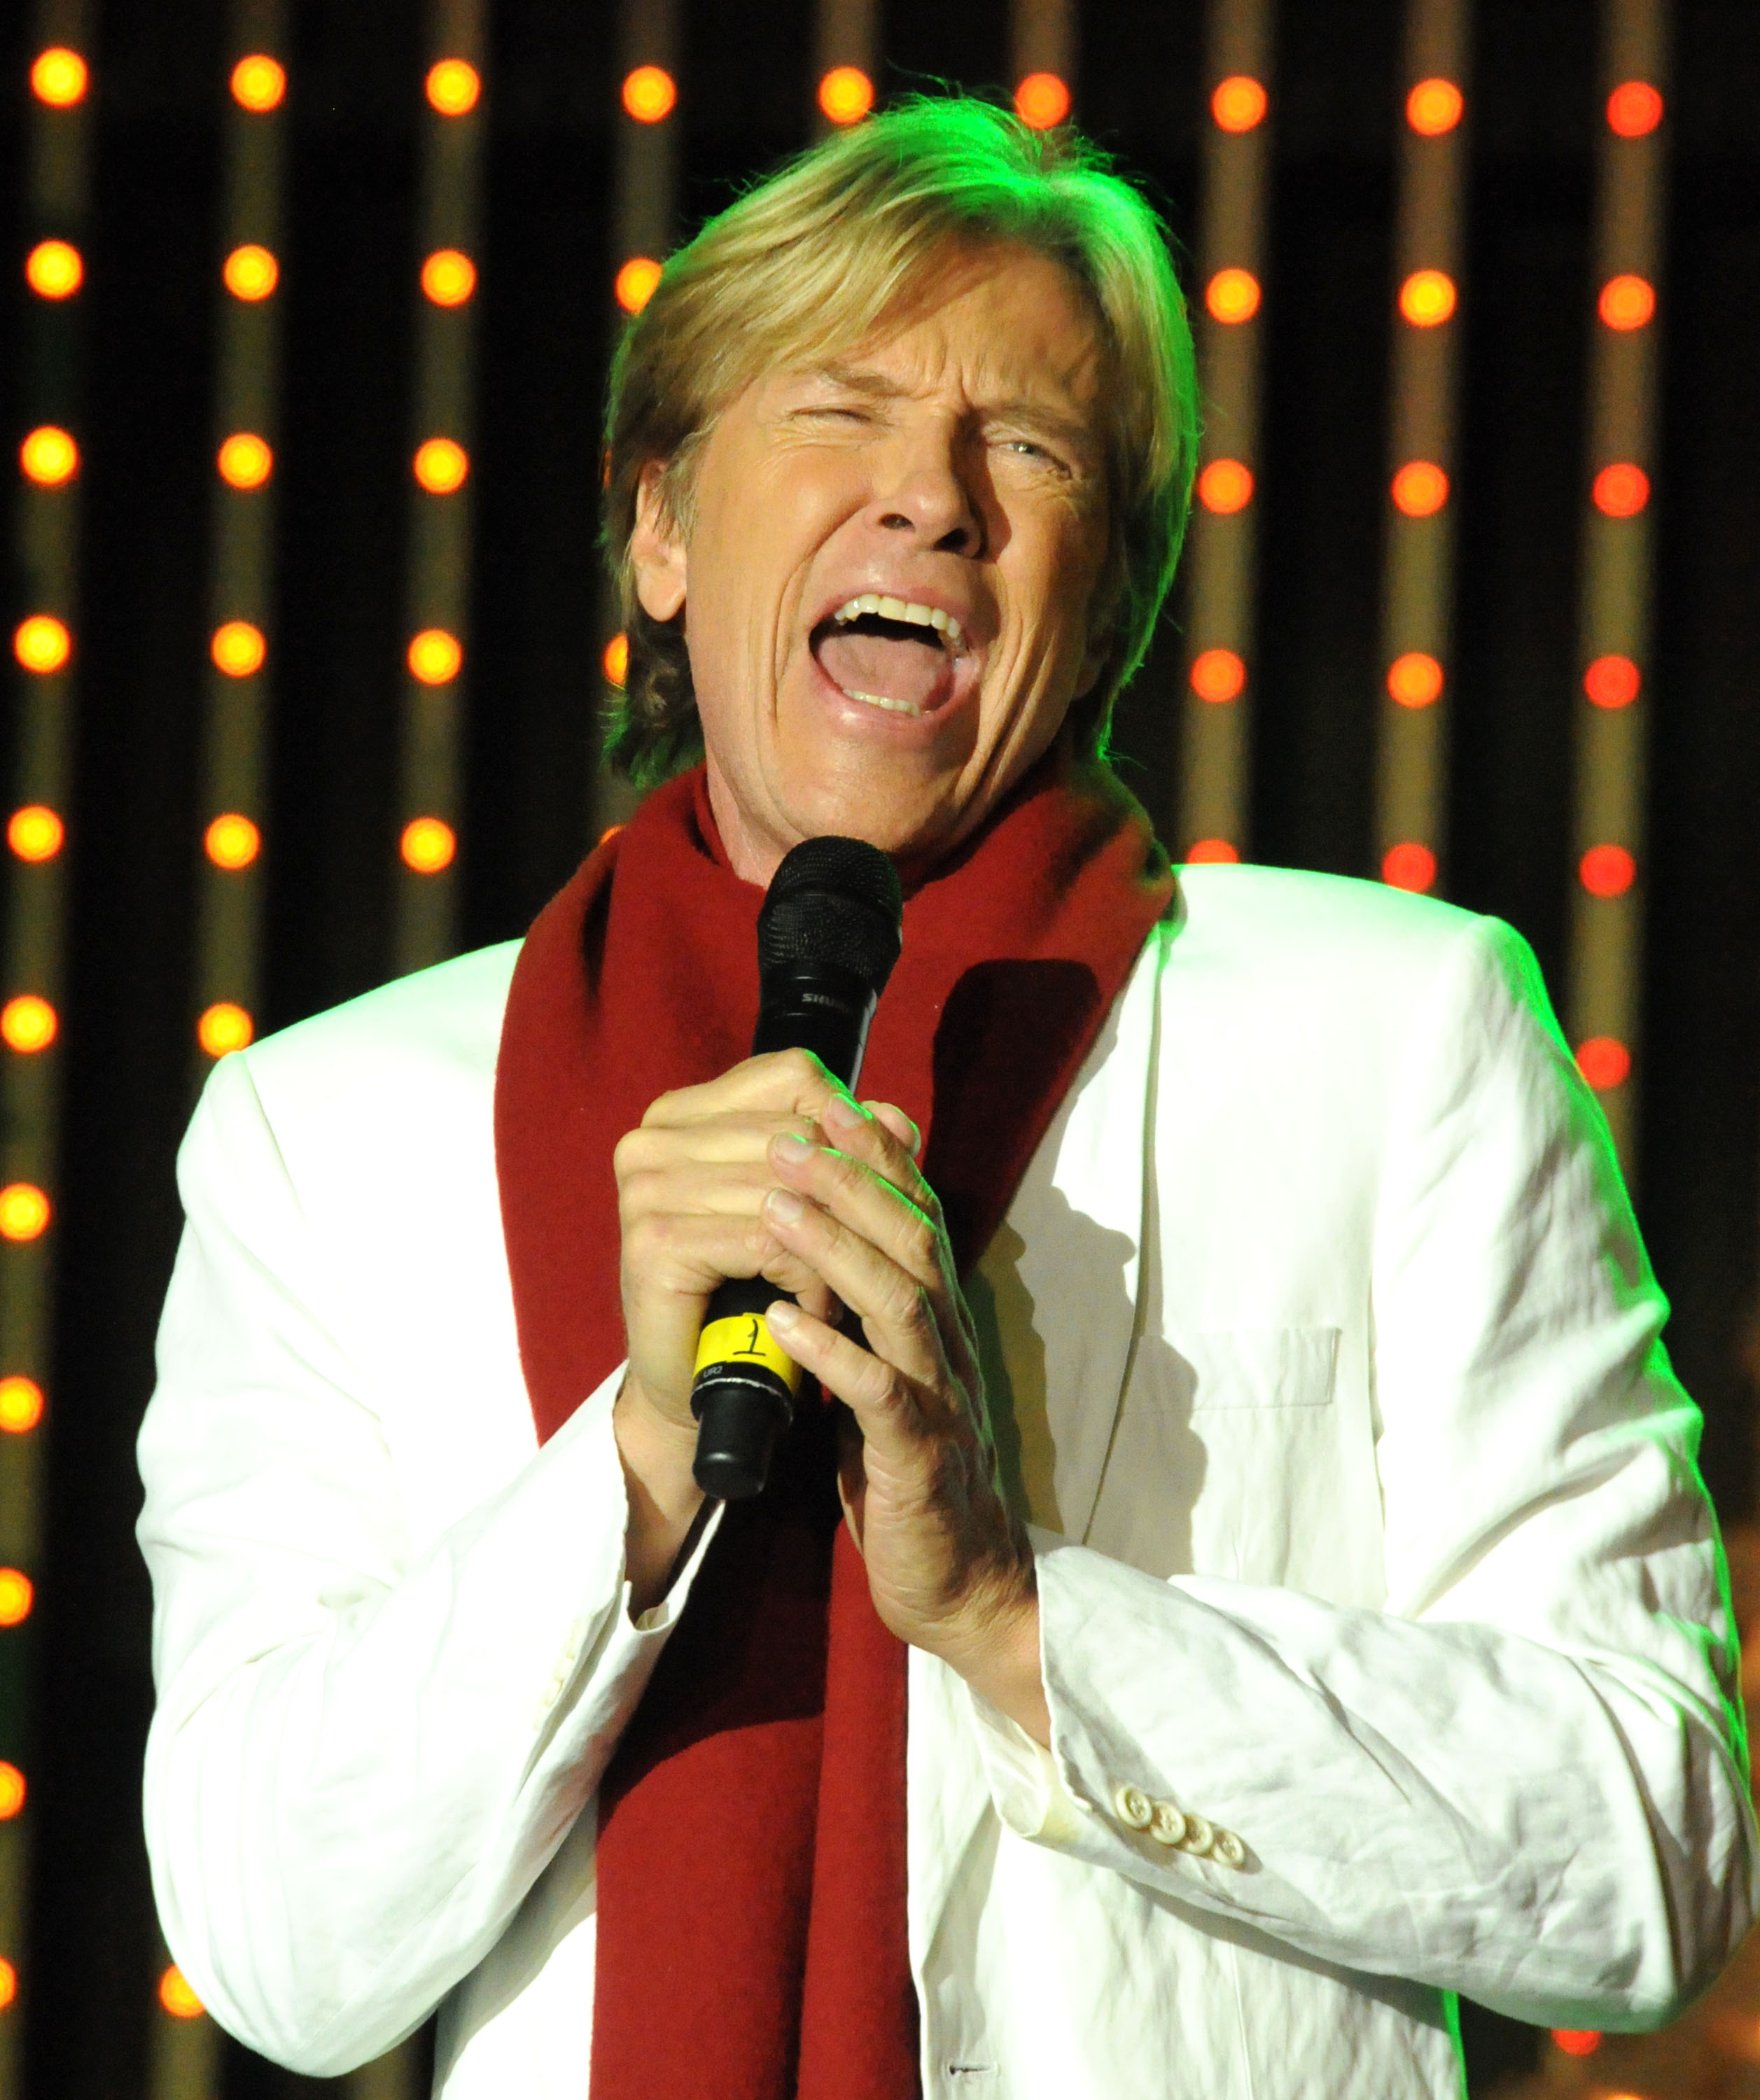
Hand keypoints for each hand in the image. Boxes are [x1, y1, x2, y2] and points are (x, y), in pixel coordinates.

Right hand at [611, 1049, 856, 1609]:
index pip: (791, 1076)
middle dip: (849, 1190)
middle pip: (796, 1133)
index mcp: (680, 1112)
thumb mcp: (805, 1209)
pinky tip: (819, 1310)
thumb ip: (847, 1154)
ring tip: (850, 1289)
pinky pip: (767, 1241)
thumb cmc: (750, 1287)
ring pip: (787, 1189)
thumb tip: (900, 1117)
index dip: (849, 1118)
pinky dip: (809, 1280)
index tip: (879, 1171)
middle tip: (877, 1245)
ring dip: (834, 1246)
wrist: (698, 1381)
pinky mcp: (654, 1243)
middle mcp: (651, 1138)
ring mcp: (645, 1188)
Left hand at [761, 1094, 1050, 1744]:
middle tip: (783, 1135)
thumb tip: (826, 1224)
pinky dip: (832, 1352)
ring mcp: (940, 1397)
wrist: (960, 1579)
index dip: (871, 1152)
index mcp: (937, 1315)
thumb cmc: (910, 1467)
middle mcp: (947, 1341)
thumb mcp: (888, 1366)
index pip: (913, 1211)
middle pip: (909, 1237)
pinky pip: (880, 1394)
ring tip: (774, 1206)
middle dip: (847, 1179)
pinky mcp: (920, 1458)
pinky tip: (781, 1320)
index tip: (816, 1099)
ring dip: (835, 1247)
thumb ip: (867, 1300)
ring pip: (899, 1299)